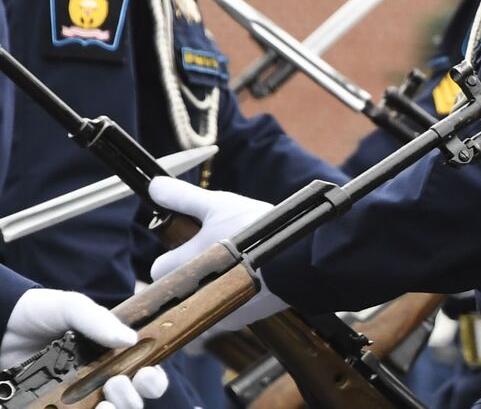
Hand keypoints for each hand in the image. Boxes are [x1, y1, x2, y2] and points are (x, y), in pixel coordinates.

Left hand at [0, 288, 168, 406]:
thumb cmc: (37, 313)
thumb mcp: (71, 307)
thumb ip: (99, 320)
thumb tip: (131, 339)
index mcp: (110, 357)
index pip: (143, 375)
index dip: (152, 380)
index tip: (145, 374)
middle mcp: (95, 382)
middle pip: (130, 402)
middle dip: (132, 399)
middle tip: (117, 384)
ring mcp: (71, 401)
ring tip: (102, 405)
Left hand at [148, 177, 288, 330]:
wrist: (301, 262)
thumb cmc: (257, 231)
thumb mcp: (220, 205)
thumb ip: (184, 197)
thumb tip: (154, 186)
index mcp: (184, 267)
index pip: (158, 268)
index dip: (174, 252)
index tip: (193, 242)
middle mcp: (194, 295)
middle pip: (182, 283)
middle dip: (196, 267)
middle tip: (221, 248)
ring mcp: (216, 310)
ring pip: (205, 296)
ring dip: (216, 281)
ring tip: (241, 260)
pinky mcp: (238, 320)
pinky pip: (227, 307)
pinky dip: (236, 294)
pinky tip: (253, 278)